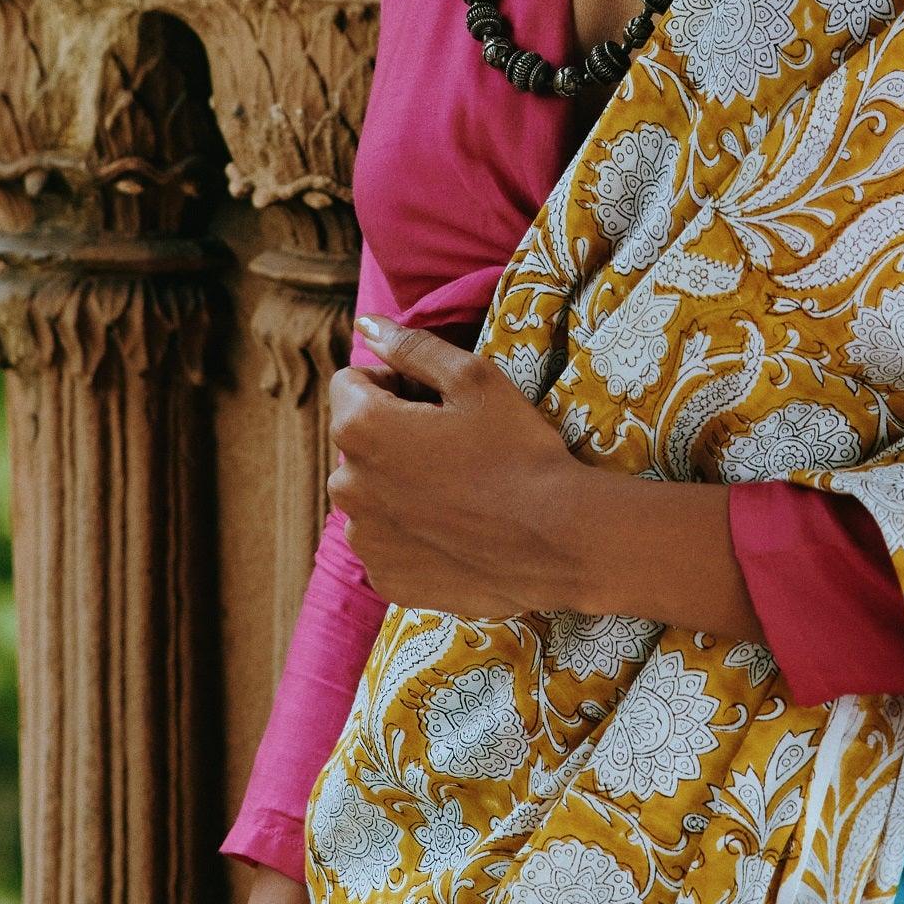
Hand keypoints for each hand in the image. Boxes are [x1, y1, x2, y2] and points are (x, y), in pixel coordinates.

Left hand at [328, 318, 766, 642]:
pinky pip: (388, 543)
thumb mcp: (474, 378)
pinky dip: (413, 535)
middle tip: (455, 446)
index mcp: (358, 428)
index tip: (440, 402)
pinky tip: (458, 530)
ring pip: (372, 494)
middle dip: (395, 437)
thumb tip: (368, 324)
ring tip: (460, 491)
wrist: (558, 540)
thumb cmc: (517, 451)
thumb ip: (411, 346)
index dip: (398, 384)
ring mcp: (363, 540)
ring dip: (400, 486)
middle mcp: (345, 486)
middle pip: (360, 442)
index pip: (352, 383)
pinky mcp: (387, 579)